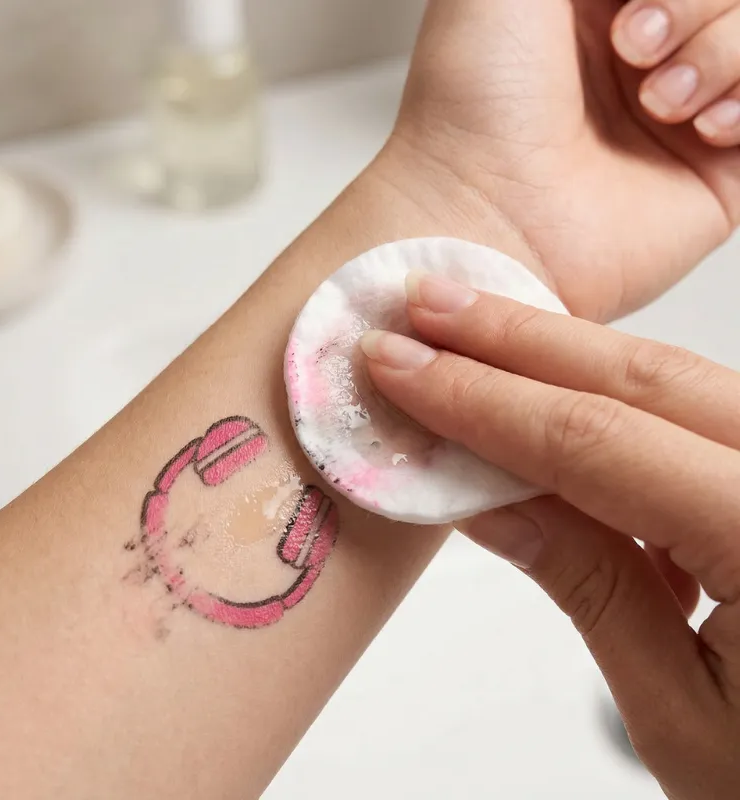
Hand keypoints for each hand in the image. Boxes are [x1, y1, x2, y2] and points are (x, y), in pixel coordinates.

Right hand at [360, 270, 739, 797]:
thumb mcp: (687, 719)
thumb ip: (589, 585)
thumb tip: (483, 497)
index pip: (596, 443)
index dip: (481, 400)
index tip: (402, 366)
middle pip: (640, 379)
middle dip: (516, 338)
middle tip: (428, 307)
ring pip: (672, 380)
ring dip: (559, 355)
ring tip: (472, 333)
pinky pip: (696, 411)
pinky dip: (613, 395)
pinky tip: (548, 389)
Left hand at [390, 0, 739, 320]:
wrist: (479, 215)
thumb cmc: (472, 102)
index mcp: (599, 2)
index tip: (625, 4)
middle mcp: (648, 47)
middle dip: (699, 2)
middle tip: (632, 44)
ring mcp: (686, 107)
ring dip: (725, 47)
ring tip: (657, 97)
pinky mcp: (715, 170)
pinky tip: (700, 124)